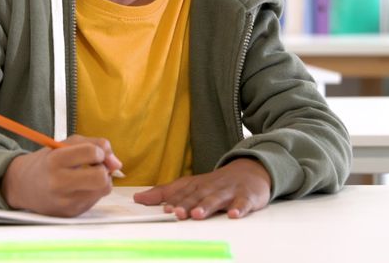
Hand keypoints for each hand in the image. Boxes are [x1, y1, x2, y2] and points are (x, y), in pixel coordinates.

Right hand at [0, 135, 121, 216]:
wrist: (24, 186)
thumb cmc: (48, 162)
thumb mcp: (64, 144)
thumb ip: (93, 144)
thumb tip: (117, 163)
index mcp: (55, 161)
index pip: (91, 153)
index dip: (99, 152)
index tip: (94, 153)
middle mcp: (58, 183)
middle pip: (101, 177)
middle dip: (104, 169)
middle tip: (95, 166)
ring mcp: (65, 201)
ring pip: (103, 190)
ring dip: (102, 181)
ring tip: (88, 176)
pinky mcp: (70, 213)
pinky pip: (95, 200)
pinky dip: (93, 191)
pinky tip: (80, 187)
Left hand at [133, 158, 270, 219]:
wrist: (249, 172)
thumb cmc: (216, 183)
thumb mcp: (190, 186)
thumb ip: (164, 193)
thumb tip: (138, 198)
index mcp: (196, 185)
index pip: (182, 193)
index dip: (172, 200)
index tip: (162, 208)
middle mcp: (210, 187)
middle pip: (197, 196)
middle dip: (186, 204)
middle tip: (175, 213)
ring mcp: (228, 192)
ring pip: (217, 199)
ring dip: (207, 206)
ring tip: (197, 214)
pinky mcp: (246, 197)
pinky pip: (243, 203)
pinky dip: (239, 208)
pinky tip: (234, 215)